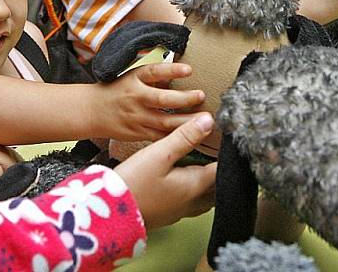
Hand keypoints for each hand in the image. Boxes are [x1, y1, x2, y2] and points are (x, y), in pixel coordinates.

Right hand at [98, 63, 205, 141]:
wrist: (91, 111)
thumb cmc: (116, 90)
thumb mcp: (132, 76)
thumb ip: (155, 76)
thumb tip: (182, 71)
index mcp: (134, 79)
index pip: (155, 72)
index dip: (172, 70)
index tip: (189, 69)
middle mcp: (136, 98)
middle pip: (162, 99)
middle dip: (184, 99)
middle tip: (202, 96)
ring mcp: (137, 118)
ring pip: (164, 122)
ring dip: (186, 121)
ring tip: (204, 120)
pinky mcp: (139, 133)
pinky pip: (160, 137)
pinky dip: (177, 137)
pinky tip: (193, 137)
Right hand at [115, 114, 216, 228]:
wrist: (108, 215)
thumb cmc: (133, 184)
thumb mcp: (159, 154)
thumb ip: (184, 137)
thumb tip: (208, 121)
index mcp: (195, 186)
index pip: (222, 169)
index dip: (227, 153)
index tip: (228, 141)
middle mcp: (192, 202)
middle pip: (217, 186)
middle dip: (220, 170)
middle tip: (219, 153)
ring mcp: (179, 212)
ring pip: (205, 197)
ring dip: (208, 183)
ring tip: (204, 165)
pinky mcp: (167, 215)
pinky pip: (190, 202)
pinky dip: (194, 190)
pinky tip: (183, 180)